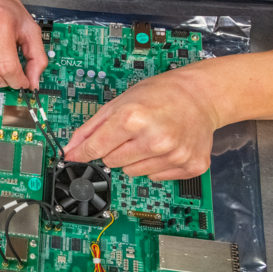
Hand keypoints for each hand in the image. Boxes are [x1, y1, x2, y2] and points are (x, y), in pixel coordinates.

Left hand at [62, 65, 221, 179]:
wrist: (201, 95)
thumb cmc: (160, 94)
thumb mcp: (119, 101)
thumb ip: (91, 127)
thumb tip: (70, 149)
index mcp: (133, 118)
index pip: (95, 149)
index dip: (83, 152)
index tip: (76, 155)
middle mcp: (154, 139)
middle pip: (112, 163)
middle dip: (114, 150)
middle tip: (129, 134)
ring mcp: (174, 154)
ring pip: (132, 172)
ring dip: (135, 159)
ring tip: (148, 138)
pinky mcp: (189, 165)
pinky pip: (155, 177)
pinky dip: (155, 165)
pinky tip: (164, 147)